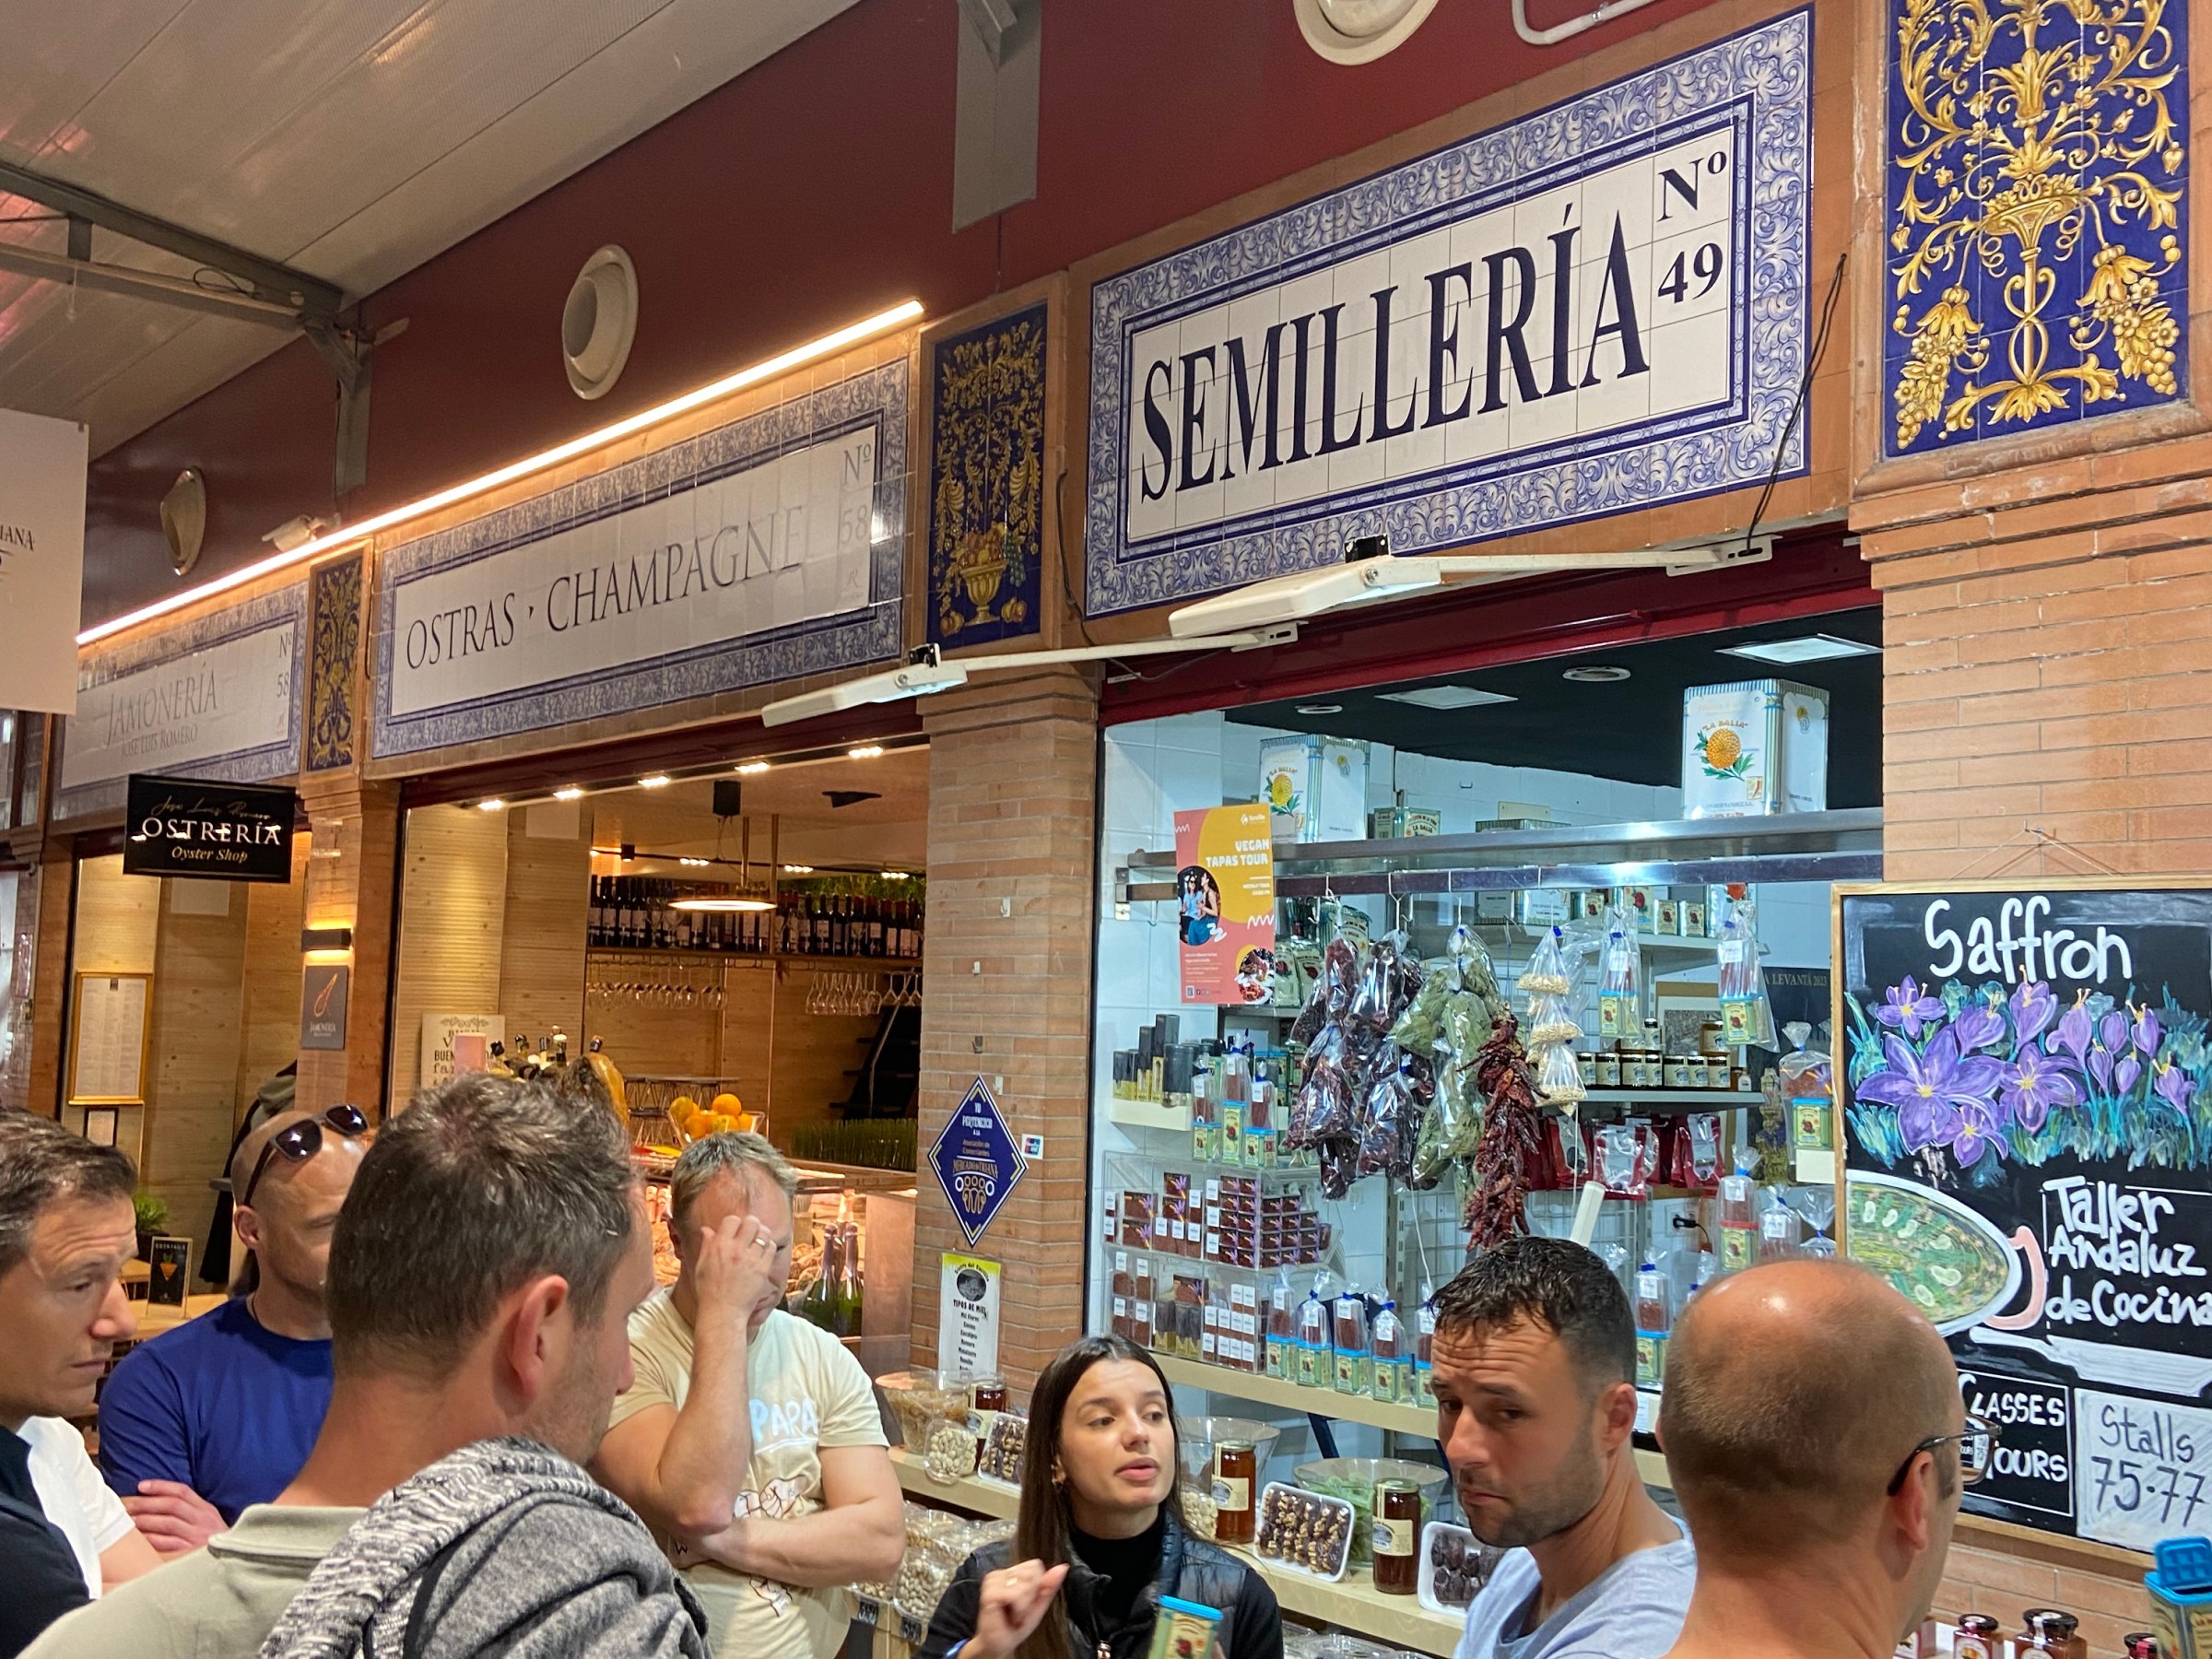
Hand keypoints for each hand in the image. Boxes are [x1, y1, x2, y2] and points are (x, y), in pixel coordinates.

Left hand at [122, 1480, 226, 1554]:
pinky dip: (149, 1539)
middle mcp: (202, 1521)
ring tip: (125, 1520)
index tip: (141, 1486)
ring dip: (143, 1520)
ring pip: (167, 1523)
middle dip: (145, 1503)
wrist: (232, 1562)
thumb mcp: (209, 1521)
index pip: (182, 1491)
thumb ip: (191, 1510)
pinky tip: (136, 1538)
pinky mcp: (188, 1554)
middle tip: (123, 1504)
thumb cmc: (213, 1542)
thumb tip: (160, 1500)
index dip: (160, 1487)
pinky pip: (165, 1544)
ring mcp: (196, 1537)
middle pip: (171, 1506)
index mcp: (207, 1510)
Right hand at [694, 1212, 783, 1328]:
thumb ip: (706, 1245)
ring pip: (764, 1233)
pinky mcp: (762, 1269)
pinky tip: (763, 1253)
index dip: (735, 1223)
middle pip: (751, 1222)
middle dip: (751, 1225)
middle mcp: (735, 1249)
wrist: (722, 1313)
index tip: (736, 1230)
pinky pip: (771, 1248)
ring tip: (758, 1242)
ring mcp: (750, 1259)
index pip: (732, 1220)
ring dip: (762, 1234)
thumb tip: (707, 1229)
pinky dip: (769, 1247)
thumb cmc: (709, 1291)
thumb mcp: (701, 1266)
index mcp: (718, 1246)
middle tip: (750, 1233)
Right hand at [966, 1560, 1067, 1658]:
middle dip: (1030, 1596)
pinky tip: (1007, 1615)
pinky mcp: (989, 1593)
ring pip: (1025, 1585)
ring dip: (1023, 1605)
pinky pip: (1015, 1595)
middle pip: (1032, 1573)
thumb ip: (1050, 1585)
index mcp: (1013, 1573)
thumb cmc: (1016, 1626)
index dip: (1037, 1586)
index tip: (1027, 1601)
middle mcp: (1001, 1573)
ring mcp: (993, 1581)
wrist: (999, 1645)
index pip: (1035, 1565)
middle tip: (1019, 1610)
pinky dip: (1018, 1610)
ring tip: (1013, 1613)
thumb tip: (1063, 1567)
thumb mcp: (1039, 1606)